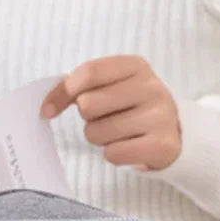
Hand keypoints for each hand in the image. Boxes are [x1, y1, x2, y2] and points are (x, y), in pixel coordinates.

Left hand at [40, 55, 181, 170]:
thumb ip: (76, 88)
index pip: (89, 72)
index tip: (48, 110)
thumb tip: (45, 108)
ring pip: (97, 133)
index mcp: (136, 66)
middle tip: (106, 118)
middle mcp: (152, 87)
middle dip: (88, 118)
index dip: (63, 93)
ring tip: (120, 133)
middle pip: (88, 105)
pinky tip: (129, 146)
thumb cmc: (130, 107)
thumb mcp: (110, 87)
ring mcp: (159, 116)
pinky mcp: (161, 145)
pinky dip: (114, 154)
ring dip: (100, 138)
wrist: (174, 132)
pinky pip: (112, 154)